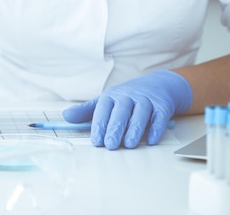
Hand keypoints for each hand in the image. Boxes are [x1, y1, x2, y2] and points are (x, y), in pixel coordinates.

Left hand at [62, 69, 192, 149]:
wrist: (159, 85)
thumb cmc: (128, 97)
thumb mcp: (106, 101)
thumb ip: (86, 111)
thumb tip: (65, 116)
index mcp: (112, 95)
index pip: (103, 109)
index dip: (99, 125)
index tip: (96, 140)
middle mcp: (129, 96)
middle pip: (121, 111)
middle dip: (115, 128)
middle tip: (110, 145)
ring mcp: (147, 100)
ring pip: (140, 114)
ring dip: (134, 130)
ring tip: (128, 144)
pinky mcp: (163, 106)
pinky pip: (159, 117)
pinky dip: (155, 129)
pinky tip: (150, 140)